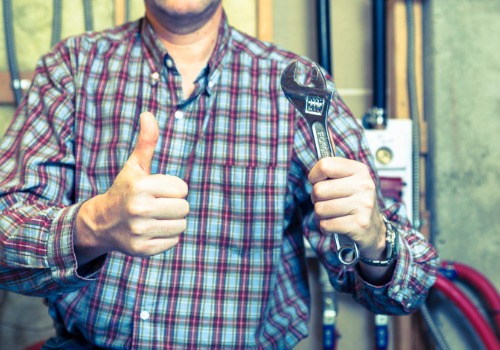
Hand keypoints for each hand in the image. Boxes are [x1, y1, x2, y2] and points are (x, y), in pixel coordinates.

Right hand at [75, 112, 188, 263]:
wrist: (102, 223)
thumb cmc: (125, 190)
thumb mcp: (135, 166)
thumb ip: (146, 142)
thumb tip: (148, 114)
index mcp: (140, 187)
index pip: (183, 189)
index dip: (174, 189)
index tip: (158, 191)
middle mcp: (139, 210)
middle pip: (184, 208)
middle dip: (175, 205)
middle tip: (157, 205)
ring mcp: (140, 232)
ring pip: (181, 225)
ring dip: (172, 221)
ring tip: (155, 218)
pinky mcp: (143, 250)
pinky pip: (174, 241)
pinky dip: (166, 236)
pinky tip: (150, 230)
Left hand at [308, 157, 385, 259]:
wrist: (374, 229)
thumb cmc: (355, 202)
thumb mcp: (349, 179)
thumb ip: (335, 163)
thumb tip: (326, 134)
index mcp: (359, 170)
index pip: (325, 165)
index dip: (314, 175)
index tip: (317, 181)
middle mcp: (364, 185)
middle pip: (319, 190)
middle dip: (316, 199)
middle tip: (327, 201)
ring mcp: (363, 205)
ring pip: (320, 209)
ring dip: (321, 214)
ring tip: (333, 214)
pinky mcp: (359, 224)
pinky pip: (326, 224)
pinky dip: (326, 228)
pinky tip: (336, 224)